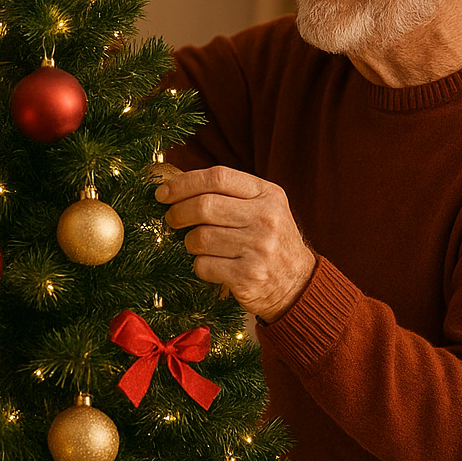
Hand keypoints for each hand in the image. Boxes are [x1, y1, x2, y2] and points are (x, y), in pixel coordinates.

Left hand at [157, 167, 316, 321]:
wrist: (298, 283)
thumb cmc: (270, 241)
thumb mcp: (264, 208)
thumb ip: (230, 194)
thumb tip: (176, 187)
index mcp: (268, 194)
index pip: (218, 177)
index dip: (183, 183)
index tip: (163, 193)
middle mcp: (266, 218)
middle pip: (204, 206)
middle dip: (178, 213)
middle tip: (172, 219)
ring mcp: (258, 248)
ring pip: (200, 238)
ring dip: (189, 242)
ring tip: (198, 245)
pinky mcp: (247, 276)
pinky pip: (203, 266)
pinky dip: (200, 266)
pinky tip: (213, 266)